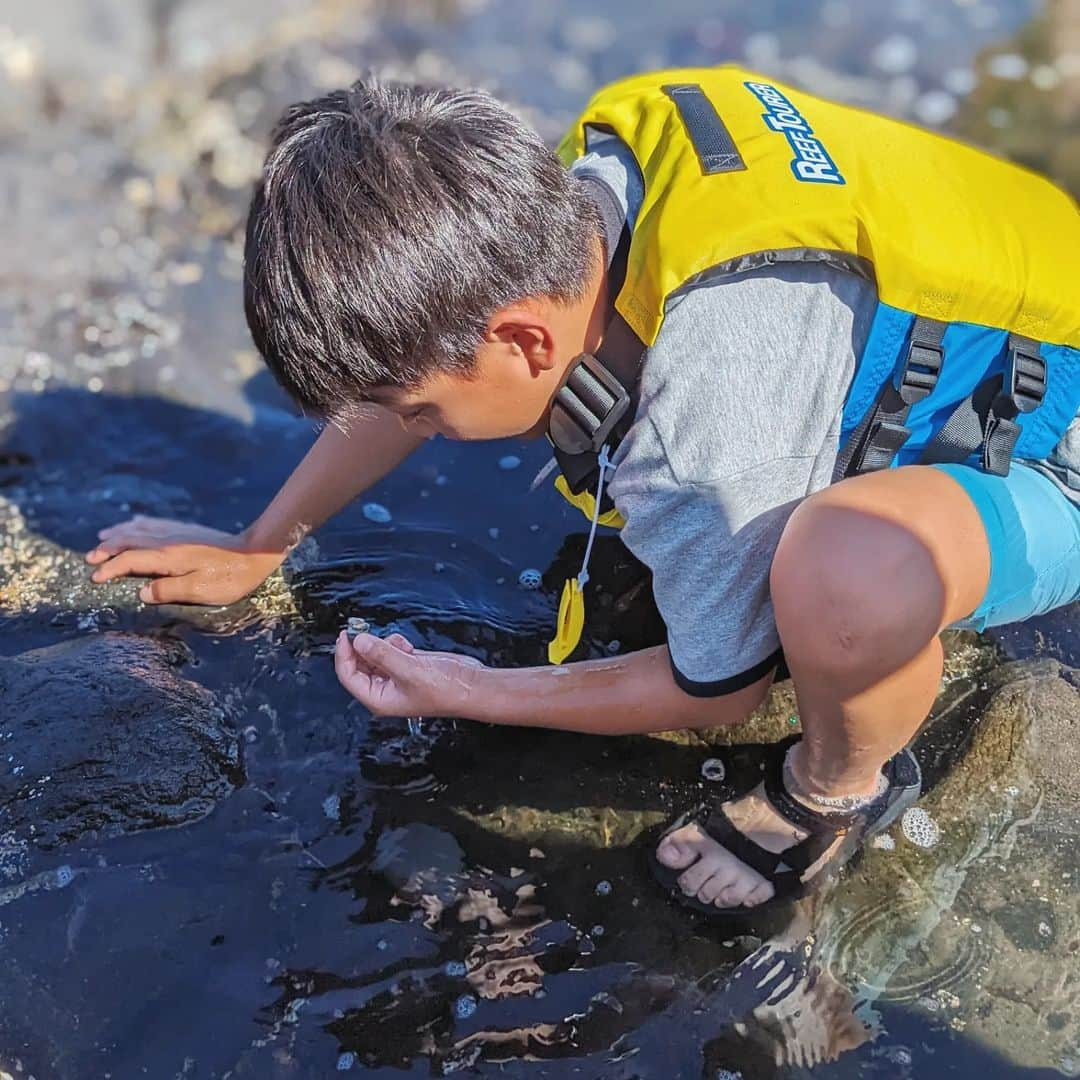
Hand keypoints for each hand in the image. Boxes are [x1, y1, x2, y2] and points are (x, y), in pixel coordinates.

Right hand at [85, 516, 284, 604]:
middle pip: (129, 541)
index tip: (95, 578)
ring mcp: (178, 532)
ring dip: (119, 534)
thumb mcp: (200, 590)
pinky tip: (135, 522)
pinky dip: (139, 523)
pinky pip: (155, 523)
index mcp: (167, 557)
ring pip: (139, 529)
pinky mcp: (188, 530)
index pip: (129, 560)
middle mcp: (168, 541)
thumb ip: (169, 591)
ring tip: (103, 537)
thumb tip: (141, 593)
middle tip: (89, 559)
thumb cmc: (230, 577)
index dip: (110, 569)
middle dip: (107, 549)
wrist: (254, 551)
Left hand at [334, 631, 484, 716]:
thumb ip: (382, 654)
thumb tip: (359, 641)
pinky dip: (395, 643)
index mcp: (378, 698)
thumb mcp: (410, 670)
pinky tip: (408, 646)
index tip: (346, 634)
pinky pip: (390, 650)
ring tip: (399, 645)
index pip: (349, 676)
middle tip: (363, 629)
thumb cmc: (445, 690)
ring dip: (382, 644)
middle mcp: (384, 689)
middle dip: (362, 647)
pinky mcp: (408, 665)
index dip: (344, 654)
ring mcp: (396, 677)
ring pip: (374, 655)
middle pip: (359, 664)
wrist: (471, 686)